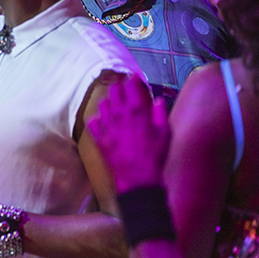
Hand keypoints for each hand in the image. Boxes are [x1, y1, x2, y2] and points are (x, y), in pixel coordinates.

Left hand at [88, 73, 168, 191]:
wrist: (140, 180)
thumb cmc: (156, 157)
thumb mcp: (165, 134)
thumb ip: (161, 115)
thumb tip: (158, 100)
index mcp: (137, 112)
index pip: (132, 88)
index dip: (132, 80)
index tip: (133, 77)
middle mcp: (120, 116)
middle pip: (115, 94)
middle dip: (118, 87)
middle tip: (121, 85)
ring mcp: (108, 128)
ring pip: (103, 107)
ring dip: (107, 101)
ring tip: (111, 100)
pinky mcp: (100, 140)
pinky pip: (93, 125)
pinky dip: (95, 120)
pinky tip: (97, 119)